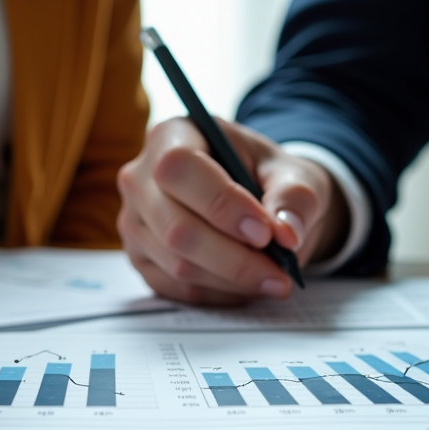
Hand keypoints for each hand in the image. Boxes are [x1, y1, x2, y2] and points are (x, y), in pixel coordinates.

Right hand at [117, 116, 347, 303]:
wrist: (256, 202)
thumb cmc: (267, 179)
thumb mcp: (293, 174)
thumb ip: (294, 197)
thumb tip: (287, 232)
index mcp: (172, 136)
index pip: (179, 168)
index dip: (222, 204)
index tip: (266, 232)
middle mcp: (140, 178)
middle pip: (175, 227)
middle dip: (234, 258)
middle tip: (280, 272)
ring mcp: (134, 222)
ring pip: (178, 265)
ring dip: (232, 280)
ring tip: (273, 279)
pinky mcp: (141, 259)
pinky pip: (177, 289)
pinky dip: (220, 293)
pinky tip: (247, 284)